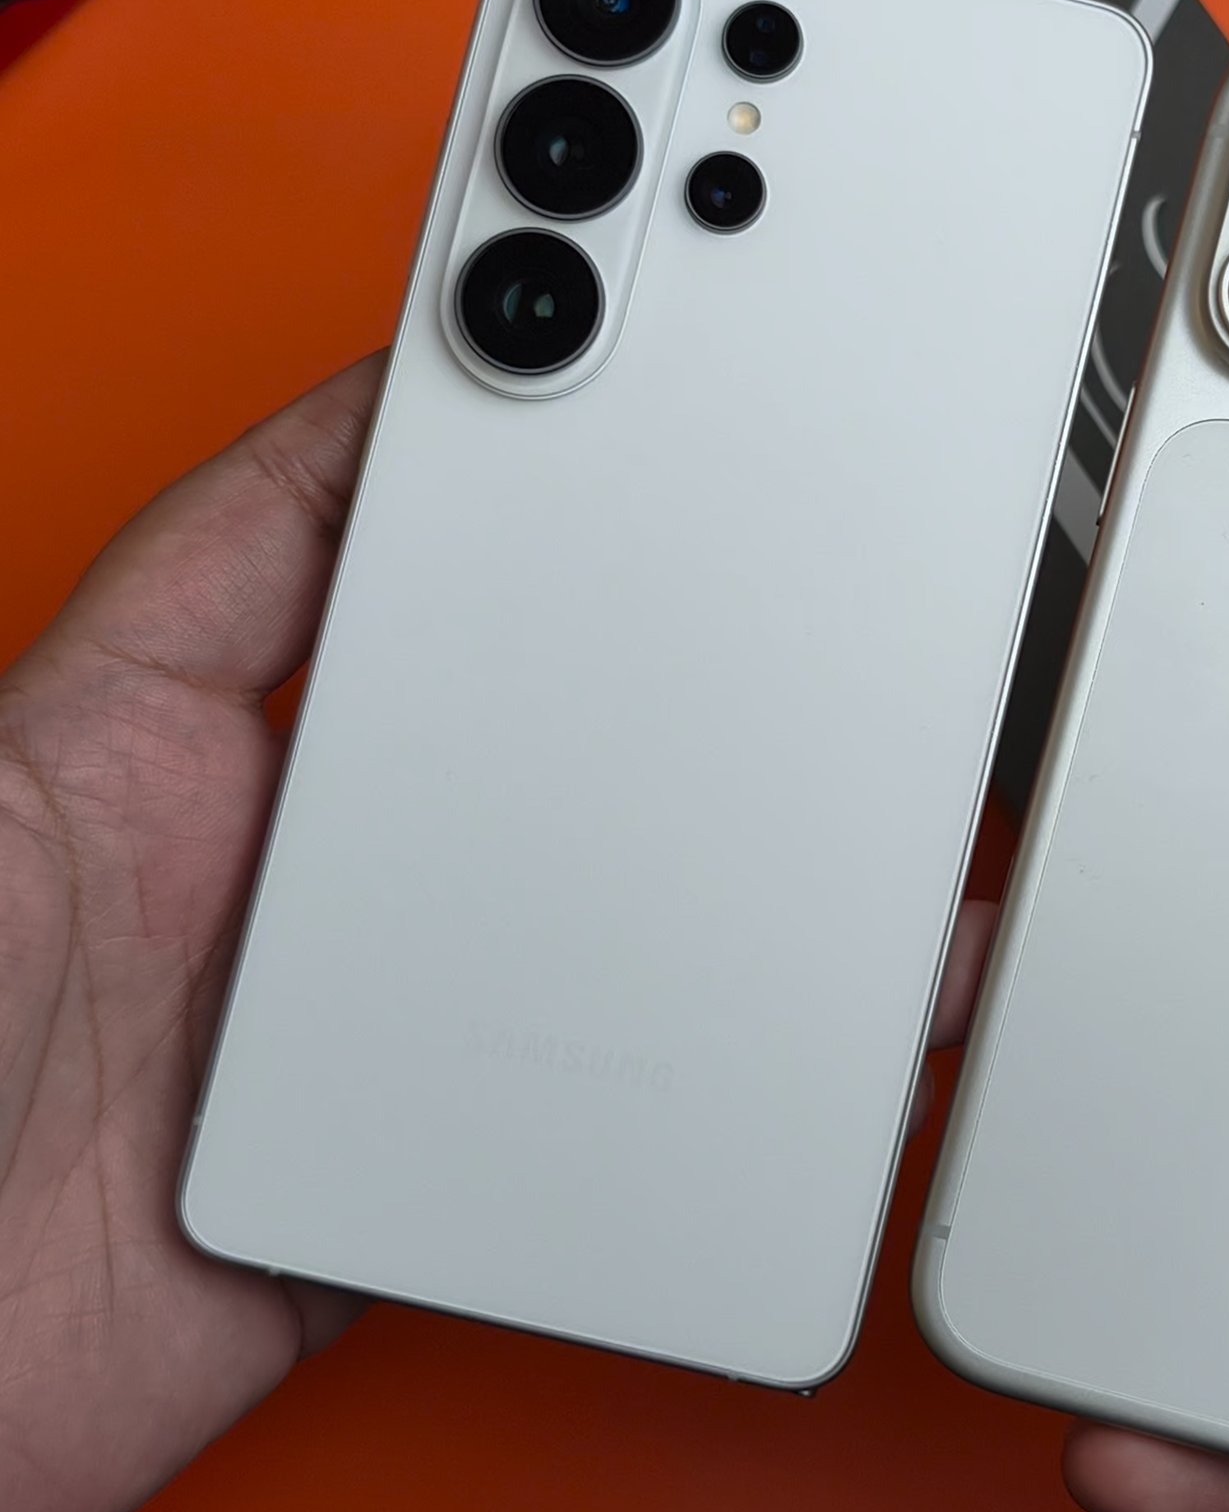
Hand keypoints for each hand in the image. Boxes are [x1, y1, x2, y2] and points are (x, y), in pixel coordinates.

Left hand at [0, 355, 999, 1511]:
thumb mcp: (20, 780)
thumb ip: (181, 610)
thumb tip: (335, 442)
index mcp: (193, 753)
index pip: (375, 552)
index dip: (500, 440)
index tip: (618, 344)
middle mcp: (302, 873)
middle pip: (528, 722)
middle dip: (671, 630)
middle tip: (807, 534)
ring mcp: (373, 1017)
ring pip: (604, 905)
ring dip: (733, 852)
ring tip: (862, 770)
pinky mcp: (421, 1167)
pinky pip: (619, 1101)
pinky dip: (738, 1064)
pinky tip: (824, 1020)